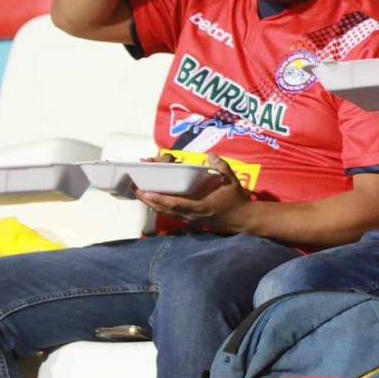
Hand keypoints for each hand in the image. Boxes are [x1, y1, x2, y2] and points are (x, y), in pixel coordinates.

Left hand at [136, 153, 253, 232]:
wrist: (243, 219)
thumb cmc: (236, 200)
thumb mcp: (232, 182)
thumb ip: (222, 168)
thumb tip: (210, 155)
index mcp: (200, 206)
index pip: (175, 204)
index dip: (159, 199)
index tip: (145, 192)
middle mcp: (192, 216)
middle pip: (165, 210)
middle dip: (148, 200)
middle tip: (135, 189)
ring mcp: (191, 220)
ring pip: (166, 214)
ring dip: (153, 204)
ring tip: (141, 194)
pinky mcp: (191, 221)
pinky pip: (172, 215)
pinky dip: (161, 207)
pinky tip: (155, 201)